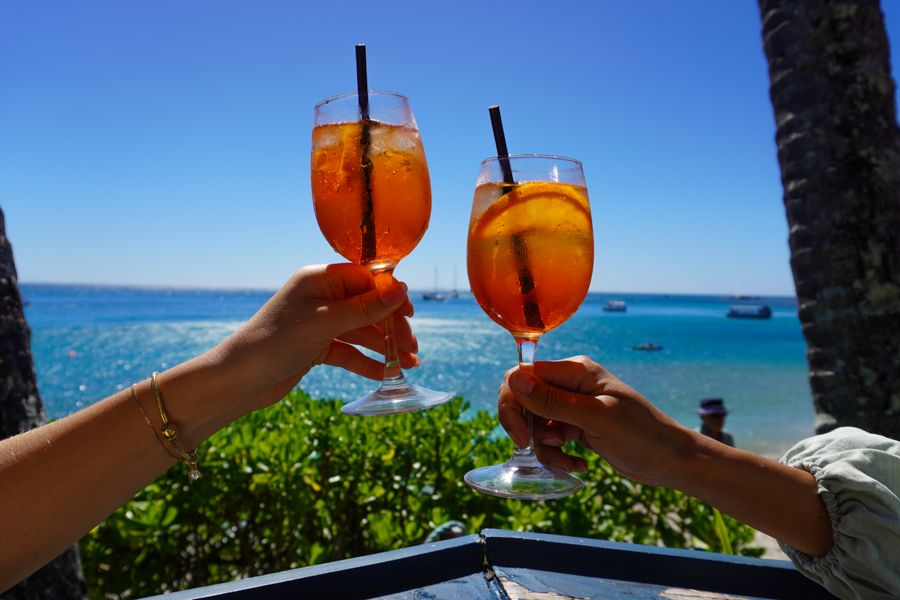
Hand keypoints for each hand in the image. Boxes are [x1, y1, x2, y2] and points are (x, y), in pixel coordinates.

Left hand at [218, 263, 416, 410]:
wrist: (238, 379)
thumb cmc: (275, 341)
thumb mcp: (325, 323)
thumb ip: (365, 309)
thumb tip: (402, 289)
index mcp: (320, 279)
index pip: (366, 279)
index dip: (390, 296)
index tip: (410, 314)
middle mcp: (321, 297)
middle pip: (368, 306)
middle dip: (391, 326)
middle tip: (412, 347)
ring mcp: (319, 323)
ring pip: (362, 331)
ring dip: (385, 346)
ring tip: (409, 364)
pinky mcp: (316, 347)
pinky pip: (349, 351)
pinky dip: (367, 362)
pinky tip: (386, 374)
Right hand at [498, 356, 696, 486]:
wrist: (672, 461)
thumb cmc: (642, 435)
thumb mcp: (596, 418)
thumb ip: (553, 401)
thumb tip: (513, 379)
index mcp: (575, 371)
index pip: (523, 374)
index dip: (514, 402)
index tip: (520, 434)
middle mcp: (571, 384)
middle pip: (523, 397)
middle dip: (522, 425)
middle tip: (529, 448)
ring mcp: (573, 406)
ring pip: (534, 422)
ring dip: (543, 446)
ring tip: (569, 460)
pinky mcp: (577, 427)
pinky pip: (550, 438)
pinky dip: (557, 455)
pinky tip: (579, 465)